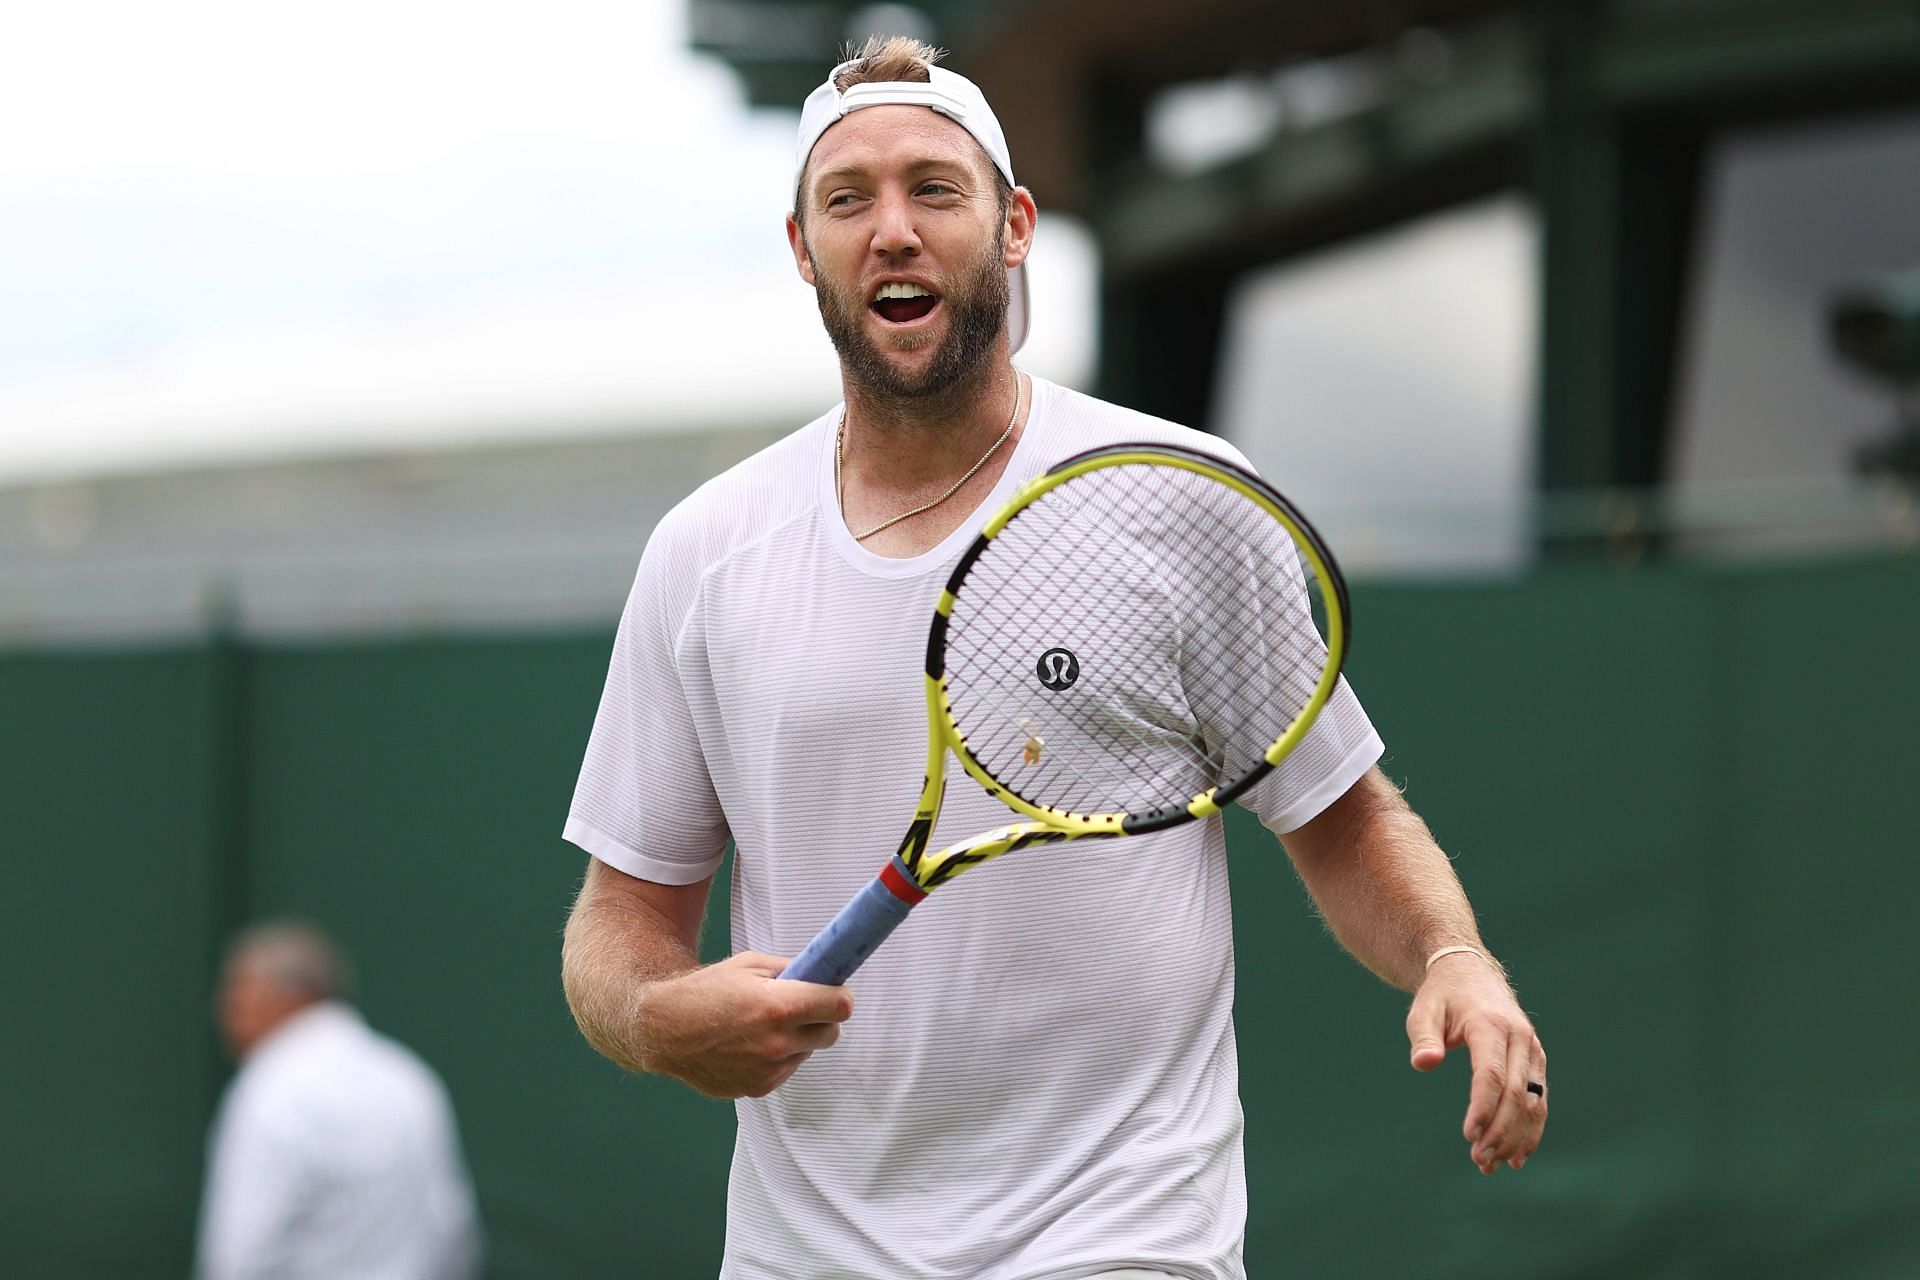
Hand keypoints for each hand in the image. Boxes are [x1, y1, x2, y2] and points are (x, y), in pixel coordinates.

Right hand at [633, 952, 854, 1098]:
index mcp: (776, 1007)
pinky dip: (779, 1057)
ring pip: (807, 1052)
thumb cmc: (706, 990)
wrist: (664, 1029)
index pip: (840, 1006)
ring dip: (798, 1038)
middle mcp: (776, 1043)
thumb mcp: (750, 965)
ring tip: (763, 1025)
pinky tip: (751, 1044)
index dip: (839, 995)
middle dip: (821, 1017)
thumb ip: (791, 971)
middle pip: (831, 1033)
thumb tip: (824, 974)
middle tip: (800, 1006)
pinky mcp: (757, 1088)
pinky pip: (787, 1069)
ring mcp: (767, 1071)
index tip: (833, 990)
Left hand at [1406, 952, 1546, 1174]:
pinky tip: (1517, 1156)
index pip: (1492, 1074)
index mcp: (1491, 1024)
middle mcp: (1520, 1038)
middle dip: (1499, 1131)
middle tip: (1478, 1160)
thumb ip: (1423, 1037)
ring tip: (1492, 1165)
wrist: (1469, 973)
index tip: (1468, 1135)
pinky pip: (1540, 1100)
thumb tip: (1424, 1064)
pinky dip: (1530, 1129)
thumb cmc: (1441, 997)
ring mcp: (1533, 1050)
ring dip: (1516, 1137)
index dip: (1483, 1107)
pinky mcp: (1536, 1062)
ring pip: (1534, 1101)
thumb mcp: (1423, 1011)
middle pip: (1517, 1093)